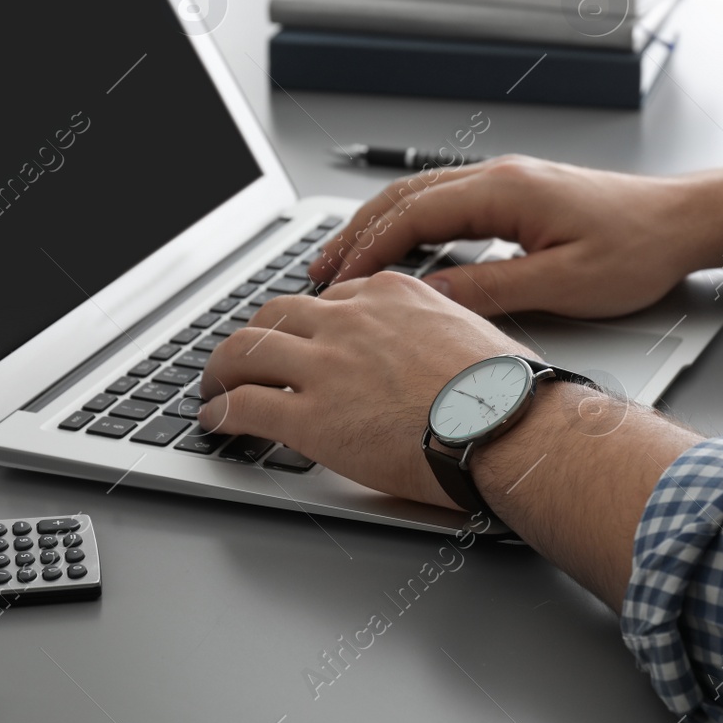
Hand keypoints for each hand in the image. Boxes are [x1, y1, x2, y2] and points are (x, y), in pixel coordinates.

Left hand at [196, 271, 530, 508]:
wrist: (509, 428)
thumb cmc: (506, 391)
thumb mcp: (470, 330)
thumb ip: (433, 327)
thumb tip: (432, 342)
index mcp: (389, 295)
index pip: (327, 299)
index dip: (305, 325)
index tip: (300, 341)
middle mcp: (350, 320)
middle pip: (275, 316)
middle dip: (253, 337)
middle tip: (244, 358)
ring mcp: (326, 366)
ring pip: (245, 352)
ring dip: (221, 369)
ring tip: (214, 387)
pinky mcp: (310, 416)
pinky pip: (244, 405)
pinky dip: (220, 412)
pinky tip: (216, 420)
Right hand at [307, 155, 719, 317]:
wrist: (683, 221)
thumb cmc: (637, 248)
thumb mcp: (563, 283)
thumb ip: (492, 289)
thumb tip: (431, 297)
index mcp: (504, 191)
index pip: (413, 216)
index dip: (368, 250)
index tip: (338, 281)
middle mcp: (498, 177)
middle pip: (403, 199)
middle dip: (355, 235)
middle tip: (318, 271)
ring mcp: (505, 182)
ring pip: (420, 198)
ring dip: (377, 228)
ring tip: (342, 262)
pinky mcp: (515, 195)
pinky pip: (444, 204)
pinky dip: (409, 226)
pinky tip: (398, 251)